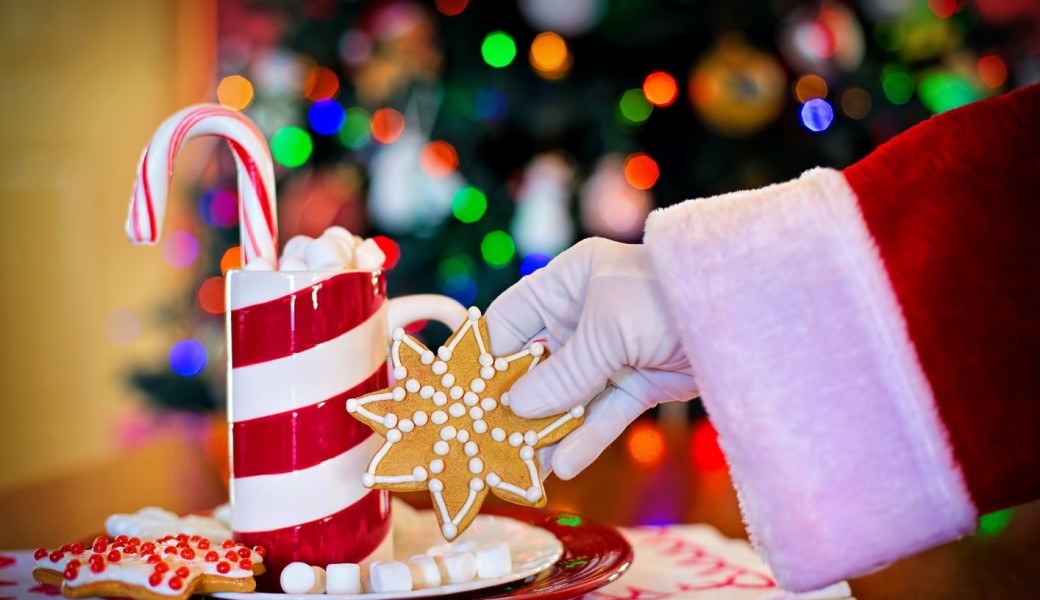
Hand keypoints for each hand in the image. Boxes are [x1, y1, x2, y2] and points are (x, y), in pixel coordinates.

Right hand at [485, 238, 697, 478]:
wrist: (747, 314)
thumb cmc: (668, 298)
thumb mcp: (608, 329)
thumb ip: (563, 372)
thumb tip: (515, 407)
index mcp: (567, 283)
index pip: (510, 320)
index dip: (486, 357)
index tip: (462, 396)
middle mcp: (583, 315)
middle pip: (535, 365)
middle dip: (513, 403)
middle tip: (485, 440)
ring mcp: (610, 351)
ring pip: (566, 396)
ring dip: (545, 430)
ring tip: (520, 467)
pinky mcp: (637, 382)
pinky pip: (602, 413)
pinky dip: (584, 438)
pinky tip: (563, 465)